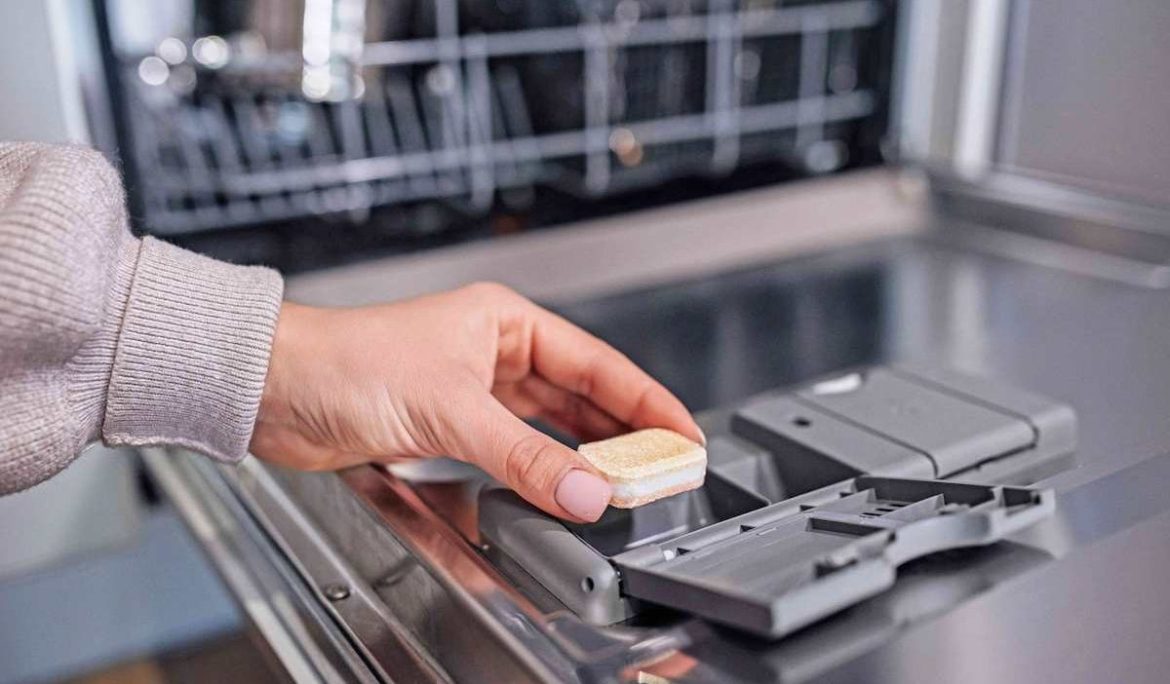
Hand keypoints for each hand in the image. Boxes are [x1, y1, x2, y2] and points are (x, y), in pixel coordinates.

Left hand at [250, 282, 702, 521]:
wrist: (273, 388)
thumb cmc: (344, 362)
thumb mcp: (451, 410)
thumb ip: (523, 455)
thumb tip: (585, 489)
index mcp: (504, 321)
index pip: (597, 364)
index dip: (645, 401)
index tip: (682, 433)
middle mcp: (493, 350)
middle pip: (580, 394)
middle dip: (623, 430)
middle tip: (664, 465)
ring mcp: (472, 388)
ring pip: (549, 423)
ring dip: (585, 452)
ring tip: (628, 479)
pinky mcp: (449, 423)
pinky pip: (514, 447)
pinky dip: (540, 468)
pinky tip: (562, 484)